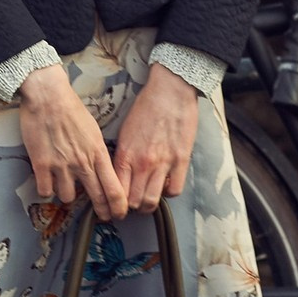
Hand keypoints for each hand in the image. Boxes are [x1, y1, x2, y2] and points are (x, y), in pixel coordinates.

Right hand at [19, 66, 127, 219]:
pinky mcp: (41, 164)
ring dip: (66, 194)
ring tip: (64, 184)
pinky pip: (45, 191)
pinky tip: (47, 181)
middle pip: (96, 197)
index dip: (118, 206)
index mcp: (97, 153)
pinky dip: (46, 189)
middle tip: (102, 215)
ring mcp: (61, 165)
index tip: (119, 213)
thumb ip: (97, 152)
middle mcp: (82, 162)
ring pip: (67, 197)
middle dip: (101, 211)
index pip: (114, 188)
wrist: (48, 96)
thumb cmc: (71, 109)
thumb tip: (101, 169)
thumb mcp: (93, 130)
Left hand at [112, 66, 198, 212]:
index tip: (118, 202)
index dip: (116, 201)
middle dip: (132, 206)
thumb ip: (123, 154)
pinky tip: (166, 184)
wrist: (170, 90)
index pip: (116, 190)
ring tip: (149, 199)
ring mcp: (162, 163)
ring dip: (149, 204)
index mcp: (125, 154)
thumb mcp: (125, 130)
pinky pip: (174, 190)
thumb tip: (121, 173)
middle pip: (133, 201)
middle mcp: (141, 163)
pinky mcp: (181, 160)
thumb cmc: (147, 106)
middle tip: (134, 202)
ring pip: (152, 201)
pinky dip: (169, 192)